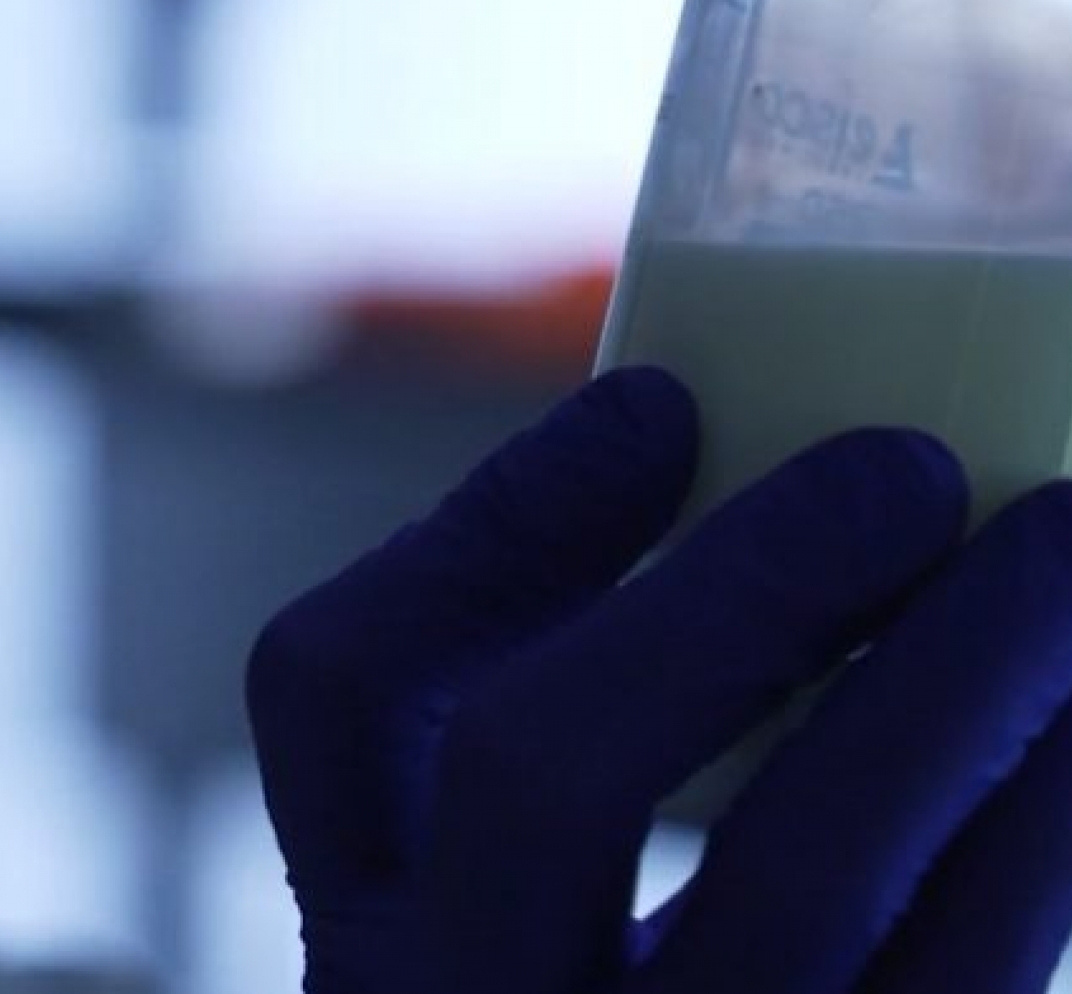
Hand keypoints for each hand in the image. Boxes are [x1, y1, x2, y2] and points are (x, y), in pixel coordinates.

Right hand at [246, 367, 1071, 993]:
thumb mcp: (494, 932)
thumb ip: (528, 728)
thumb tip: (693, 451)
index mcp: (364, 952)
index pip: (337, 695)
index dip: (491, 526)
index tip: (656, 401)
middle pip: (543, 775)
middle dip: (729, 588)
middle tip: (906, 466)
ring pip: (803, 879)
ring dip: (953, 682)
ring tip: (1059, 550)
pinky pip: (972, 976)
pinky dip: (1044, 830)